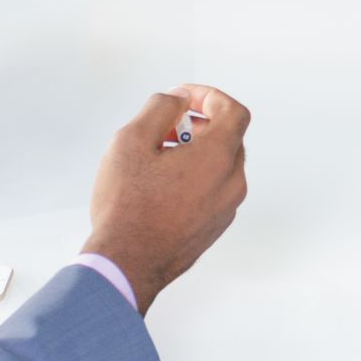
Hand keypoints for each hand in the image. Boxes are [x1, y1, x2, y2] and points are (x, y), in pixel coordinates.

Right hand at [82, 85, 250, 309]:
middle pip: (229, 138)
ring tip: (160, 156)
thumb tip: (177, 99)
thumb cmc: (128, 208)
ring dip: (197, 151)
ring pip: (221, 166)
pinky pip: (214, 190)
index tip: (185, 98)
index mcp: (218, 158)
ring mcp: (226, 209)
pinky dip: (197, 176)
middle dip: (200, 123)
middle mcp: (231, 183)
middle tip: (168, 126)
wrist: (127, 264)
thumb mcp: (132, 140)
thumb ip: (161, 108)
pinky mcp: (215, 227)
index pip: (234, 111)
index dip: (210, 96)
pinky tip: (163, 183)